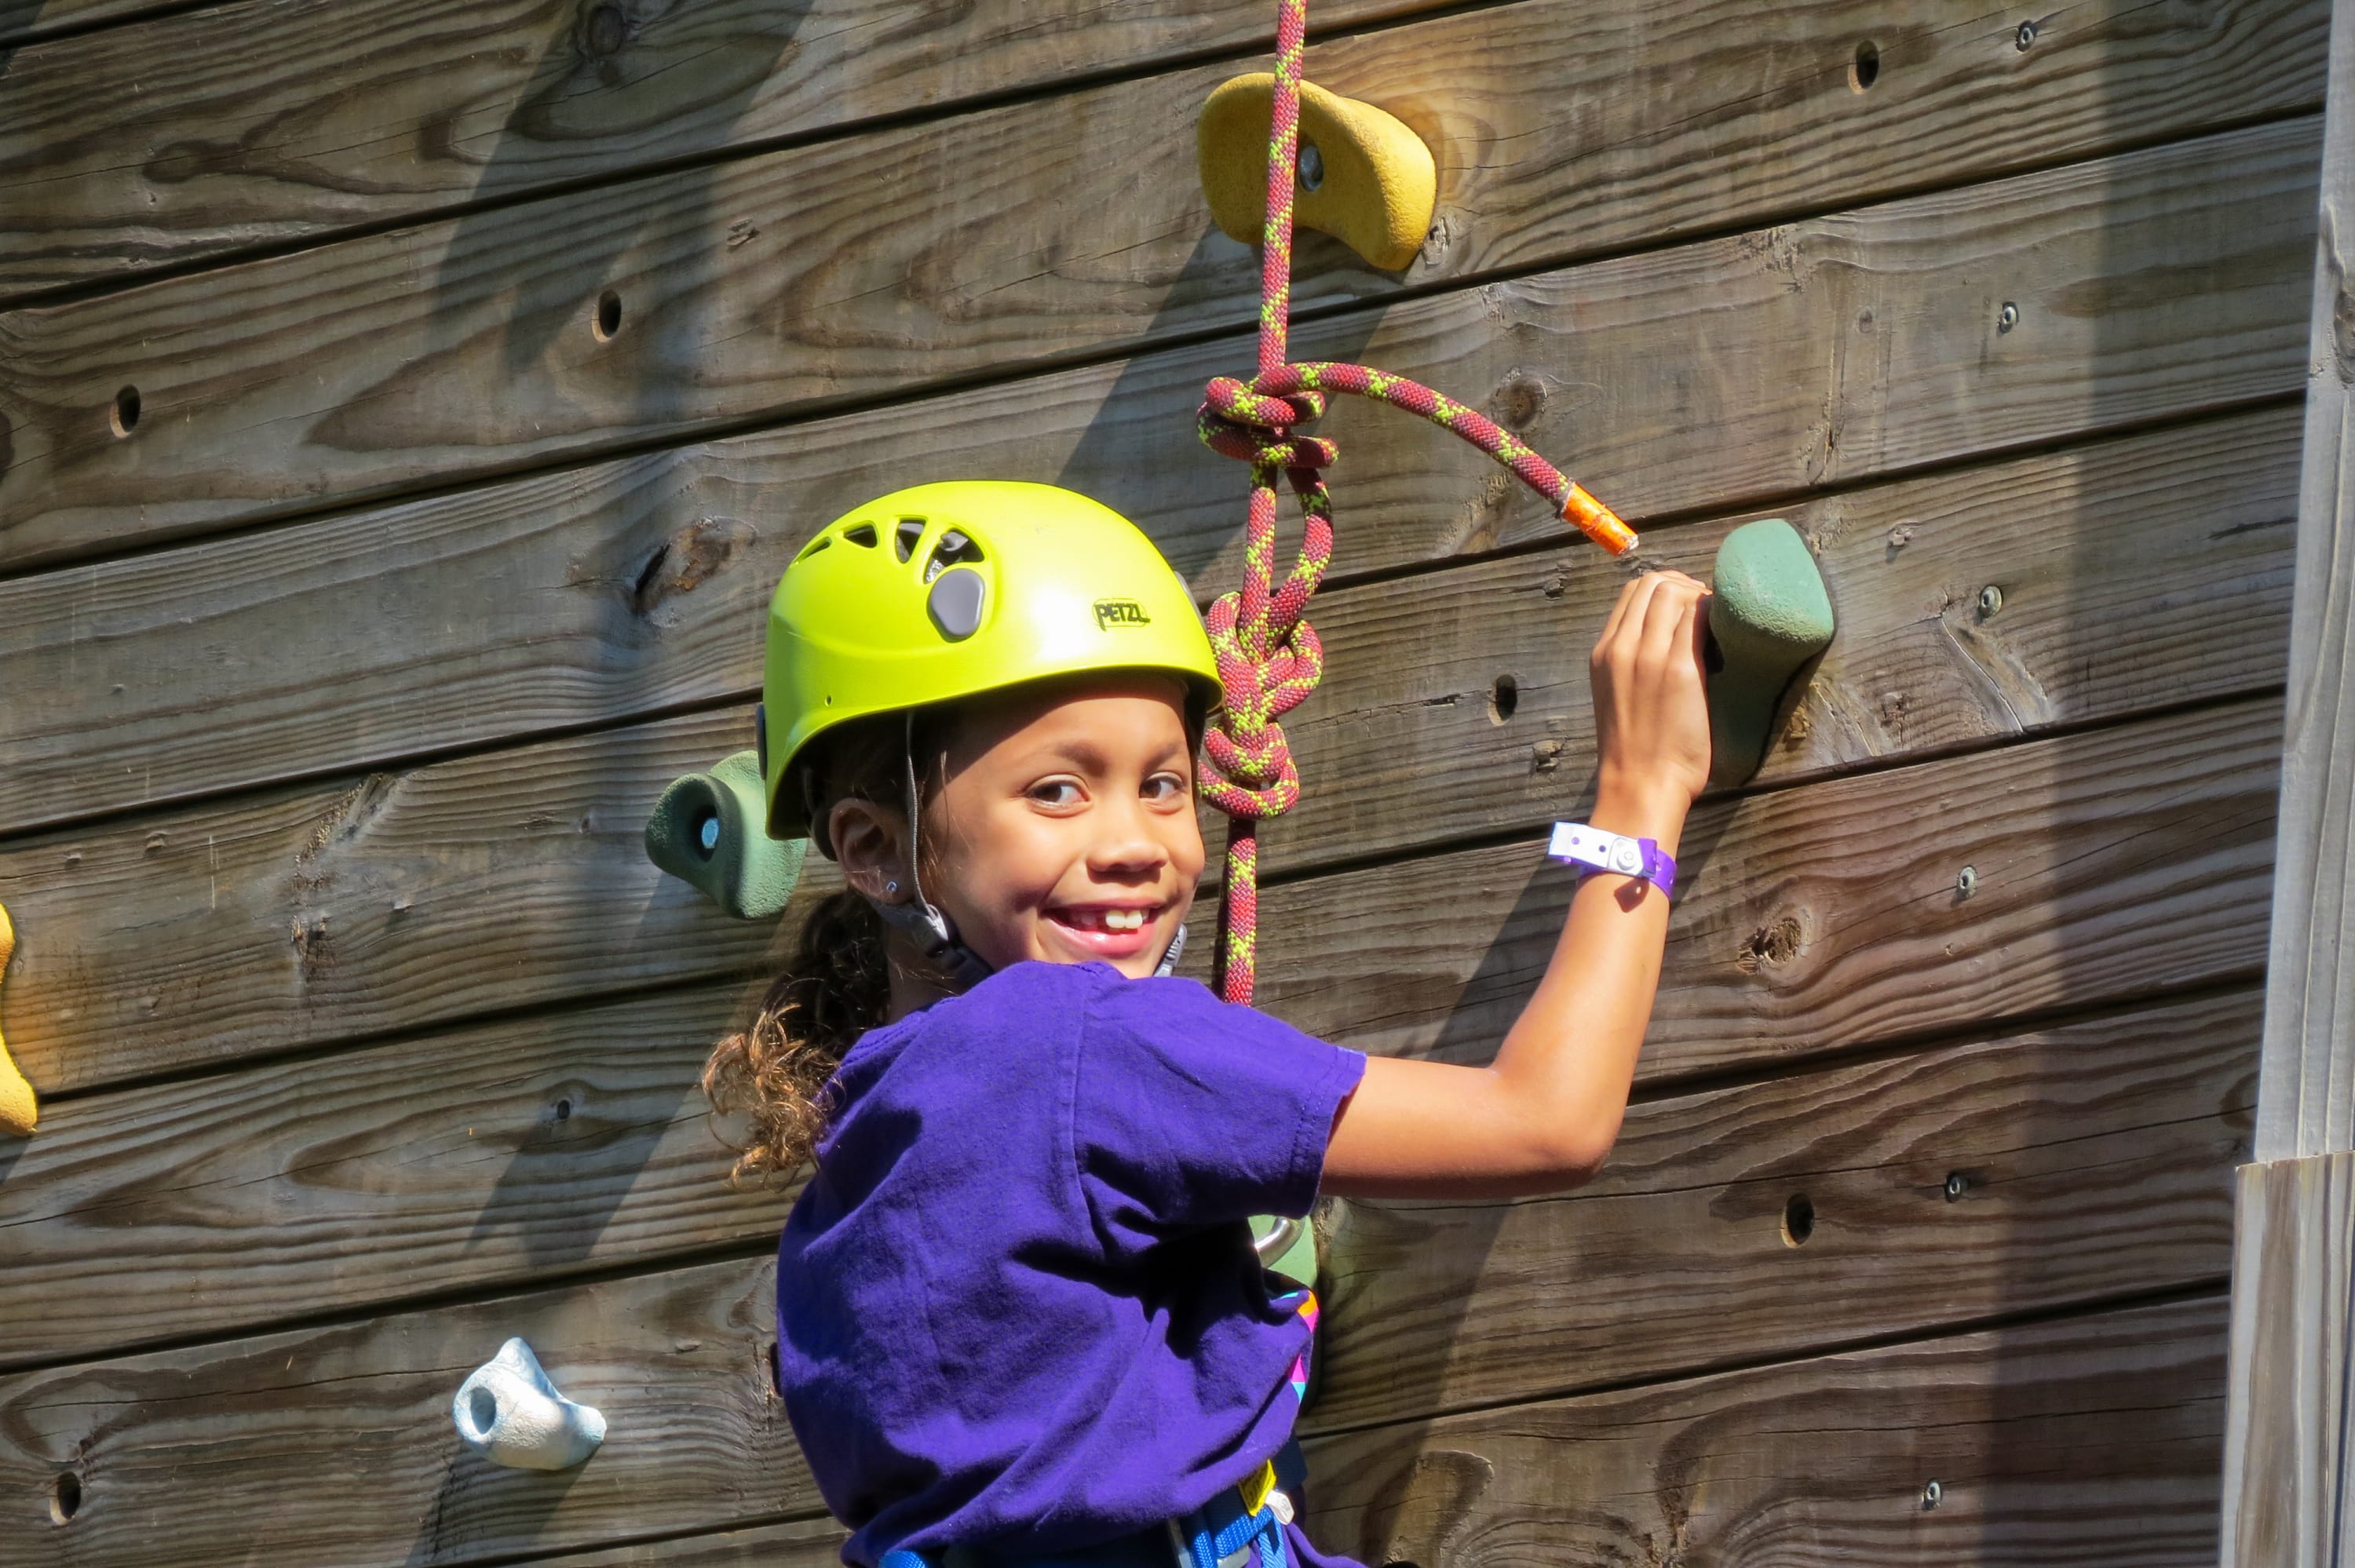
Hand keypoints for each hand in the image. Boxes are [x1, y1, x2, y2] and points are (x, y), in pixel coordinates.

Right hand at [1589, 570, 1711, 827]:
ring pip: (1674, 592)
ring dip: (1701, 595)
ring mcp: (1650, 655)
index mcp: (1603, 653)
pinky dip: (1716, 613)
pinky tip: (1729, 629)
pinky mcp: (1680, 669)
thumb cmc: (1633, 751)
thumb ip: (1631, 665)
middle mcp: (1621, 646)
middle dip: (1684, 584)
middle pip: (1653, 583)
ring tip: (1719, 617)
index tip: (1687, 603)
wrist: (1639, 784)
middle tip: (1708, 606)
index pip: (1632, 592)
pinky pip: (1700, 617)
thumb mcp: (1615, 696)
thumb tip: (1665, 641)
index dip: (1664, 587)